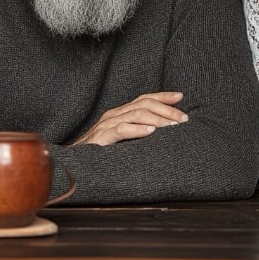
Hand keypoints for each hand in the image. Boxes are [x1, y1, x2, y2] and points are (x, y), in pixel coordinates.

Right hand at [71, 92, 187, 146]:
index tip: (181, 96)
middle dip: (167, 109)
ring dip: (158, 119)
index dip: (162, 96)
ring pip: (136, 114)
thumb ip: (138, 132)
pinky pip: (121, 130)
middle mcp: (114, 114)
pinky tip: (150, 132)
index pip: (144, 99)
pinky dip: (137, 130)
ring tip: (173, 125)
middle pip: (144, 104)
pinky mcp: (101, 138)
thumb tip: (164, 132)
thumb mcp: (123, 139)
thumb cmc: (101, 152)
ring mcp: (106, 124)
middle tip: (184, 118)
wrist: (74, 163)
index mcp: (120, 113)